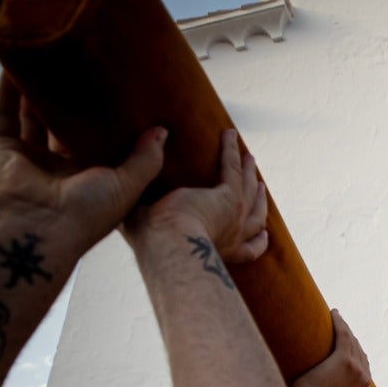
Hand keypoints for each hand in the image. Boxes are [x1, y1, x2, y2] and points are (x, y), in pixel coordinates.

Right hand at [0, 73, 165, 246]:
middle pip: (67, 130)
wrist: (40, 229)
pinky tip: (15, 66)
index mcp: (94, 180)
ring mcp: (32, 161)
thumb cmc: (88, 214)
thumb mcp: (129, 185)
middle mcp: (62, 171)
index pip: (104, 147)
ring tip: (50, 60)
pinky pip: (5, 117)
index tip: (122, 97)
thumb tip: (163, 131)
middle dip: (75, 104)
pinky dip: (7, 93)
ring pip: (34, 119)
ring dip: (39, 91)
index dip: (111, 125)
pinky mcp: (6, 153)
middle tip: (85, 71)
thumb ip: (147, 158)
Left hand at [124, 128, 267, 262]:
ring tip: (249, 158)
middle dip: (260, 205)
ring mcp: (234, 216)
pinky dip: (231, 150)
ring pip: (249, 190)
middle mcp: (233, 239)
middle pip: (256, 221)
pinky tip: (228, 134)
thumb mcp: (152, 231)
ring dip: (249, 172)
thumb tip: (124, 200)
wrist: (167, 244)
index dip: (256, 241)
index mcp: (219, 253)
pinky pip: (232, 167)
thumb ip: (144, 215)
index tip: (263, 234)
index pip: (246, 251)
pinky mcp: (228, 197)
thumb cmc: (156, 247)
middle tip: (261, 190)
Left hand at [292, 310, 371, 386]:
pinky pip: (343, 334)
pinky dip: (339, 322)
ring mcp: (355, 368)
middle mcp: (363, 378)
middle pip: (359, 352)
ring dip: (344, 328)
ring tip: (336, 319)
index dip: (355, 354)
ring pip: (352, 341)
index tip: (346, 345)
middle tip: (340, 329)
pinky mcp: (343, 358)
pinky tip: (333, 313)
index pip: (363, 367)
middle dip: (351, 340)